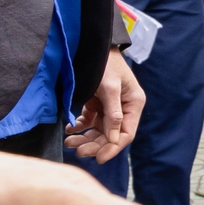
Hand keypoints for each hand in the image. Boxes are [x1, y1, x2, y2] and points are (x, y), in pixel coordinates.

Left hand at [68, 48, 143, 162]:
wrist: (92, 45)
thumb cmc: (105, 63)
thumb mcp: (109, 86)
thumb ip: (113, 113)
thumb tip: (113, 139)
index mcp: (133, 104)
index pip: (126, 133)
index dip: (112, 148)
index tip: (98, 159)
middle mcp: (123, 108)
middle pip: (110, 135)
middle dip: (94, 145)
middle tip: (77, 151)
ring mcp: (110, 106)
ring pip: (98, 131)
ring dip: (85, 138)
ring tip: (69, 142)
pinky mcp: (97, 103)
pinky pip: (89, 121)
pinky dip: (79, 127)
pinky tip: (70, 129)